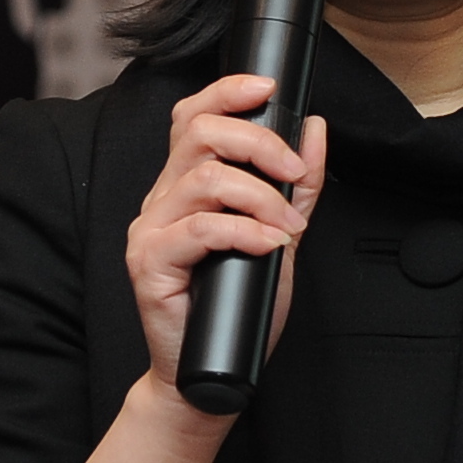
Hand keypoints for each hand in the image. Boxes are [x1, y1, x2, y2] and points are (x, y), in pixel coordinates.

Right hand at [125, 73, 326, 401]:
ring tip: (286, 225)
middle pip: (198, 134)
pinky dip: (244, 231)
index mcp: (184, 184)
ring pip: (203, 178)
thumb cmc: (238, 306)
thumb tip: (313, 129)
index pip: (192, 116)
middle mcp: (162, 199)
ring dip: (259, 195)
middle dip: (257, 141)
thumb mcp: (280, 235)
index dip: (227, 92)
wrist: (211, 373)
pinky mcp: (148, 262)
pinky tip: (268, 245)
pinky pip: (199, 229)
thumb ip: (296, 185)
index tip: (268, 89)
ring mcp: (150, 229)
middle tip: (292, 172)